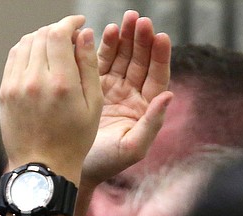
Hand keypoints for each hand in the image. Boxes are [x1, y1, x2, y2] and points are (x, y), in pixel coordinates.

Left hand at [0, 15, 102, 186]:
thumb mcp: (92, 105)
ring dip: (41, 39)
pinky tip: (38, 61)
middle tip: (69, 38)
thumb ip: (89, 65)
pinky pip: (14, 59)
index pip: (59, 33)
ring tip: (54, 49)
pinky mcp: (5, 92)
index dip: (70, 22)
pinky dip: (26, 52)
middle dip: (57, 30)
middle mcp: (34, 81)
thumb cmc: (73, 140)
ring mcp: (15, 86)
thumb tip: (84, 34)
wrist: (42, 167)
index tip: (79, 24)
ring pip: (25, 43)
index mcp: (61, 83)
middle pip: (41, 34)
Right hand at [81, 10, 172, 188]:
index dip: (159, 56)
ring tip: (126, 19)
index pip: (157, 76)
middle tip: (140, 21)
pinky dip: (105, 46)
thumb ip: (152, 123)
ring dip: (125, 38)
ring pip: (122, 57)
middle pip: (140, 61)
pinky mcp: (92, 86)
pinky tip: (107, 31)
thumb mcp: (133, 148)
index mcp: (145, 108)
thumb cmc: (105, 163)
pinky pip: (101, 62)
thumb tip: (170, 96)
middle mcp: (131, 96)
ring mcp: (112, 89)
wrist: (72, 167)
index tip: (160, 36)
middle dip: (141, 40)